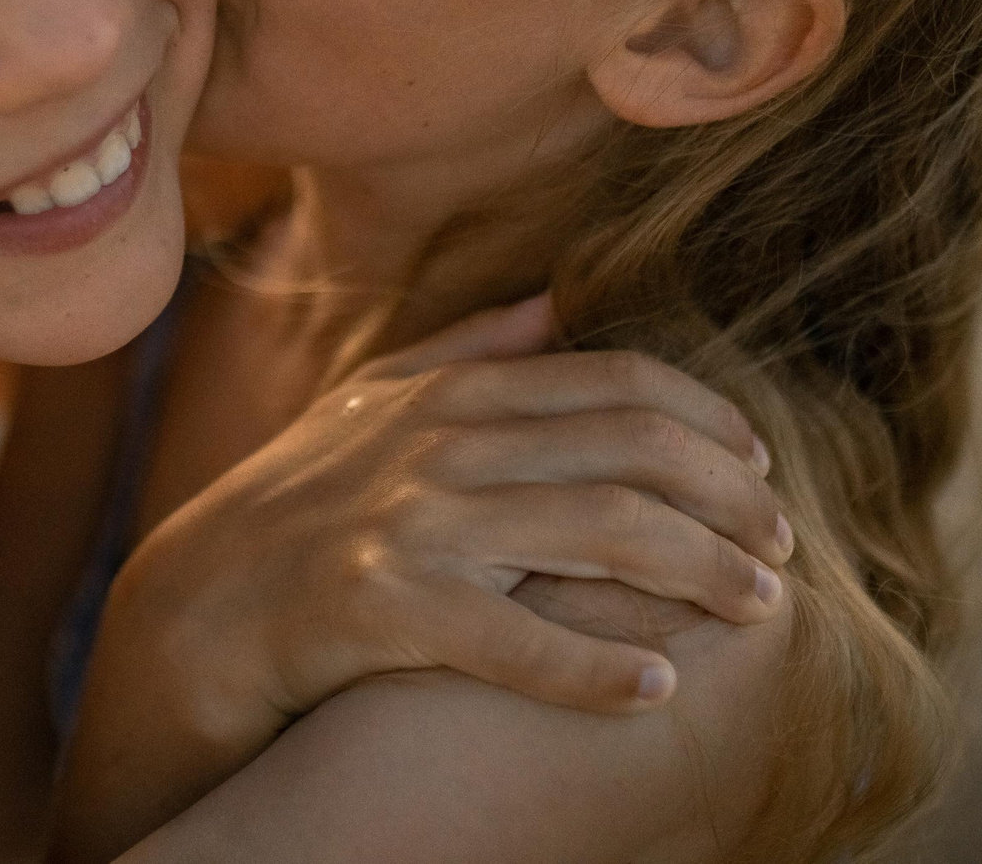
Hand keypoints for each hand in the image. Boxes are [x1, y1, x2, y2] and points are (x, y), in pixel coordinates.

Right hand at [108, 294, 792, 739]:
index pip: (619, 381)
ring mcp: (414, 521)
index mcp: (451, 391)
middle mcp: (441, 442)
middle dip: (730, 498)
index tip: (763, 464)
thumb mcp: (372, 405)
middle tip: (783, 547)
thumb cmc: (300, 506)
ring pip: (604, 532)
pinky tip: (656, 685)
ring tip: (757, 608)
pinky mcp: (387, 606)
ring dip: (702, 571)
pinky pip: (519, 637)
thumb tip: (557, 297)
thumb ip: (469, 349)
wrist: (197, 607)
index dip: (709, 420)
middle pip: (634, 451)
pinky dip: (598, 666)